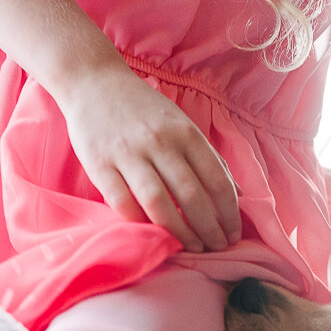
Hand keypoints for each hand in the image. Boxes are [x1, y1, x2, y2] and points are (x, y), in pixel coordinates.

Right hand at [61, 64, 241, 251]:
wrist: (94, 82)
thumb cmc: (144, 110)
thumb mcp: (183, 125)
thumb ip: (209, 158)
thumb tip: (237, 194)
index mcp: (186, 133)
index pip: (217, 180)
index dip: (229, 214)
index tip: (234, 234)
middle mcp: (160, 142)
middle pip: (191, 195)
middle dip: (209, 229)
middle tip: (217, 248)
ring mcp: (128, 154)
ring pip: (158, 202)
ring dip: (180, 232)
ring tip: (193, 248)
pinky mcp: (100, 165)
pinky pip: (123, 202)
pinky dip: (140, 223)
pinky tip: (154, 235)